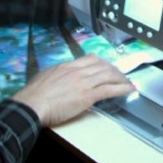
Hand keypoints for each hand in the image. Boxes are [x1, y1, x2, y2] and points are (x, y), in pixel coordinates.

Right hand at [11, 54, 135, 126]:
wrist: (33, 103)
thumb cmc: (34, 94)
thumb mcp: (46, 76)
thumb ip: (57, 75)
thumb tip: (60, 77)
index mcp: (67, 66)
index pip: (90, 58)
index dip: (102, 62)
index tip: (107, 65)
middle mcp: (78, 71)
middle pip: (102, 65)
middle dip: (114, 70)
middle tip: (121, 75)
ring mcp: (83, 82)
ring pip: (108, 75)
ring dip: (121, 78)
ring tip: (128, 82)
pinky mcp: (87, 95)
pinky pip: (109, 89)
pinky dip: (122, 88)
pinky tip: (129, 89)